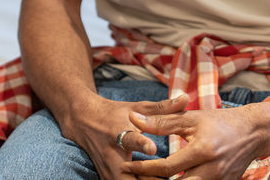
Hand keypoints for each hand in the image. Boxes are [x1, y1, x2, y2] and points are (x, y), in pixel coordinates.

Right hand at [57, 93, 186, 179]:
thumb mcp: (136, 107)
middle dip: (148, 179)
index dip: (141, 144)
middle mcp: (111, 154)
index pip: (130, 140)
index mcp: (119, 132)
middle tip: (168, 177)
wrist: (83, 120)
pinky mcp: (105, 178)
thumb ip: (163, 108)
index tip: (153, 148)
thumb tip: (186, 98)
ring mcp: (107, 170)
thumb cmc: (114, 113)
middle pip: (127, 177)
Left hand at [122, 104, 261, 179]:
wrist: (253, 132)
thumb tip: (133, 119)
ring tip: (148, 179)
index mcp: (203, 151)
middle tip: (134, 178)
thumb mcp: (190, 118)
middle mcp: (212, 170)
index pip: (167, 167)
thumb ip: (161, 121)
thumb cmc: (220, 122)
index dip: (144, 168)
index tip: (127, 165)